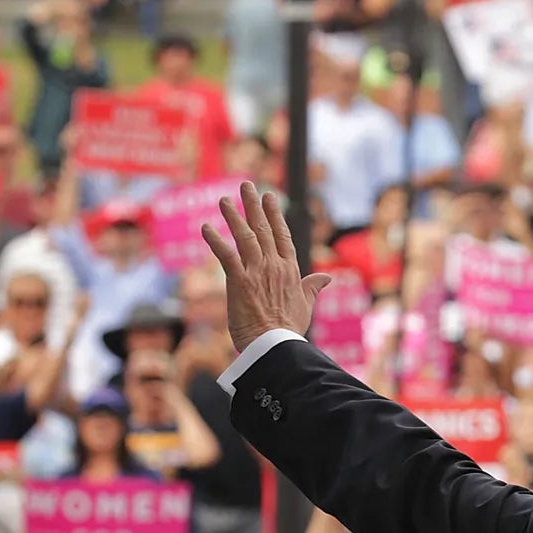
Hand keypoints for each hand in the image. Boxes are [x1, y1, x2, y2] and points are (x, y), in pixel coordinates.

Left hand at [202, 182, 331, 352]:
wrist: (274, 347)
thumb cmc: (289, 331)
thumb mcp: (305, 306)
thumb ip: (313, 288)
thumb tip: (327, 277)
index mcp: (290, 271)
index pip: (282, 236)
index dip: (275, 214)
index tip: (270, 196)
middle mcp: (274, 266)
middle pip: (263, 229)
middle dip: (254, 205)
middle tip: (246, 186)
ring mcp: (257, 272)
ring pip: (244, 236)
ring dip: (234, 216)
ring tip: (224, 199)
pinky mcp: (239, 281)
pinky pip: (226, 255)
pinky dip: (215, 240)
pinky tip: (205, 227)